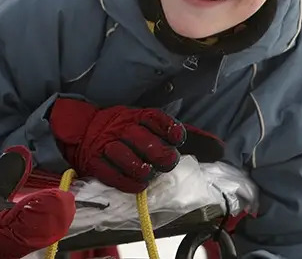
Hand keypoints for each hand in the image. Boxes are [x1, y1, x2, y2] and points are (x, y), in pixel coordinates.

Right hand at [49, 98, 222, 192]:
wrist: (82, 130)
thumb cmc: (125, 130)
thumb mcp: (151, 126)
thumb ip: (182, 136)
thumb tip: (219, 149)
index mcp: (137, 116)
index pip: (155, 119)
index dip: (169, 129)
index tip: (177, 138)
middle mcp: (122, 128)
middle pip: (144, 140)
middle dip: (160, 154)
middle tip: (166, 162)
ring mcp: (107, 145)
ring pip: (127, 158)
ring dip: (142, 169)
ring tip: (148, 173)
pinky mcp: (95, 162)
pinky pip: (112, 174)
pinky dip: (127, 182)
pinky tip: (137, 185)